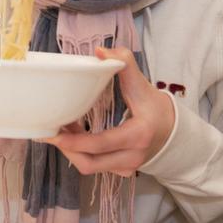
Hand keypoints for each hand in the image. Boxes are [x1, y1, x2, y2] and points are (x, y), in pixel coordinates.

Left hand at [46, 46, 174, 176]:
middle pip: (90, 162)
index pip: (101, 144)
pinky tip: (74, 136)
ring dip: (71, 150)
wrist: (173, 131)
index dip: (74, 141)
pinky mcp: (121, 170)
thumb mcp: (143, 84)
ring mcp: (127, 167)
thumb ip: (124, 63)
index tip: (54, 133)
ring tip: (61, 130)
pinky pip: (95, 166)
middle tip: (49, 131)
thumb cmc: (155, 107)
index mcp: (138, 135)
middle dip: (66, 148)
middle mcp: (133, 156)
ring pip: (90, 166)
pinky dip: (81, 153)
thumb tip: (99, 51)